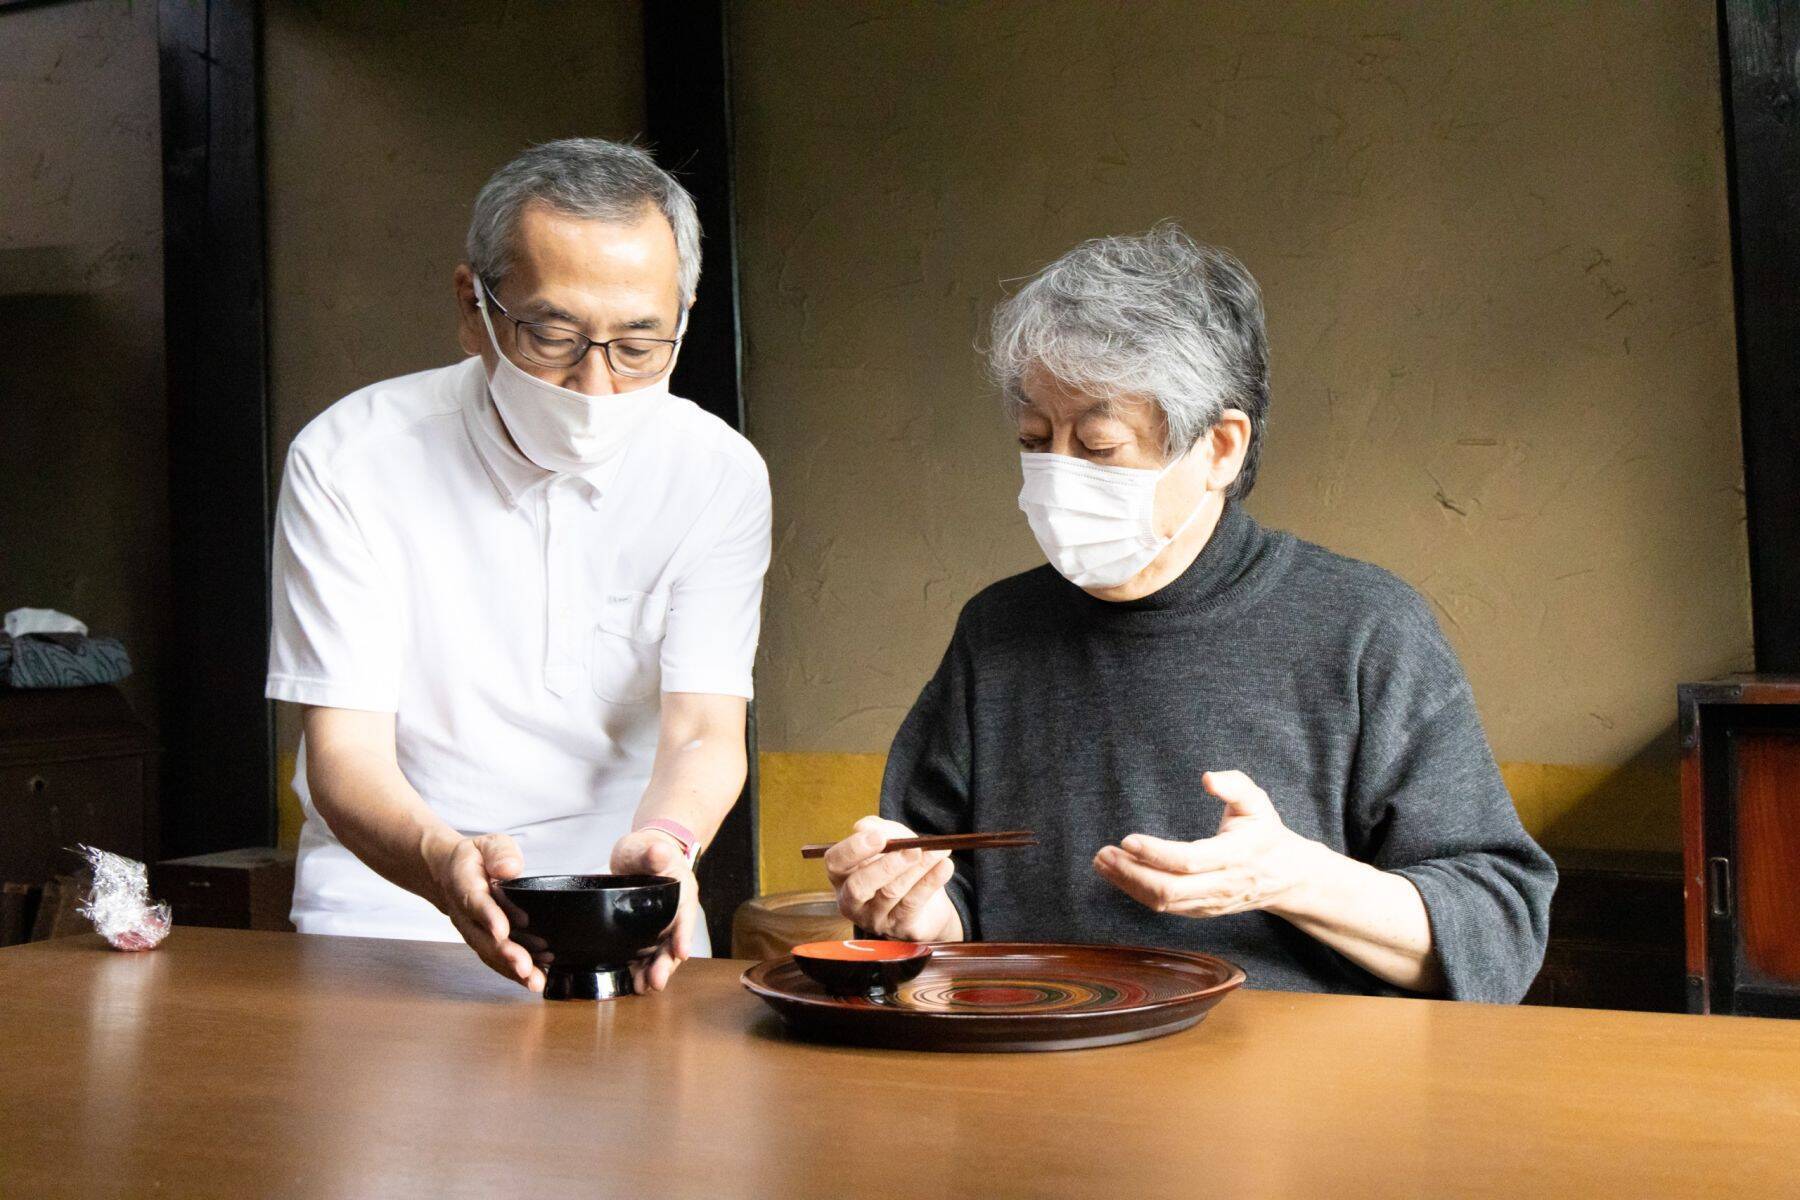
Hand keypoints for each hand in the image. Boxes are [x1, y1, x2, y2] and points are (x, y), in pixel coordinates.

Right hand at [420, 829, 543, 991]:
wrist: (450, 873)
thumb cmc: (476, 858)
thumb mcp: (488, 844)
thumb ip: (499, 853)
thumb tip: (510, 868)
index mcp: (463, 883)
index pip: (474, 901)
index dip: (487, 916)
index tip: (502, 930)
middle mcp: (464, 913)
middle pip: (481, 936)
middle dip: (504, 953)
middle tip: (525, 966)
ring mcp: (473, 931)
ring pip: (489, 953)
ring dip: (511, 969)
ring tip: (535, 980)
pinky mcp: (484, 942)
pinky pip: (497, 959)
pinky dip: (514, 972)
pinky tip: (536, 980)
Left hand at [610, 829, 699, 992]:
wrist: (642, 853)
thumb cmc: (647, 849)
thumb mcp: (649, 847)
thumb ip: (654, 851)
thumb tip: (659, 851)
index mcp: (682, 891)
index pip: (685, 915)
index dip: (684, 934)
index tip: (681, 952)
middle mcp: (675, 913)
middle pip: (675, 942)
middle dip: (667, 964)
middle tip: (656, 982)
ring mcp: (661, 925)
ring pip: (662, 953)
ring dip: (654, 971)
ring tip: (642, 987)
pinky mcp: (646, 932)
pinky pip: (647, 954)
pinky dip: (641, 969)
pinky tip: (632, 981)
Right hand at [824, 816, 962, 941]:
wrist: (928, 902)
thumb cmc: (900, 865)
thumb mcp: (891, 841)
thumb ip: (879, 829)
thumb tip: (864, 828)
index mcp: (842, 876)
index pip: (835, 863)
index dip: (854, 849)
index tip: (879, 837)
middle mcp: (852, 901)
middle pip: (859, 886)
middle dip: (886, 866)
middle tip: (912, 850)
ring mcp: (874, 919)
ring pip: (892, 893)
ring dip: (918, 868)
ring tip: (938, 850)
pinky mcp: (899, 929)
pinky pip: (913, 904)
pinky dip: (931, 882)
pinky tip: (945, 866)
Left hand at [1093, 770, 1323, 917]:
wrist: (1285, 876)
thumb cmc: (1264, 832)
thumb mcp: (1257, 802)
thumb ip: (1235, 785)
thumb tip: (1208, 778)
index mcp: (1235, 856)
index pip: (1189, 861)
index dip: (1155, 853)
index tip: (1127, 839)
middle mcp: (1221, 885)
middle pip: (1169, 889)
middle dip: (1131, 873)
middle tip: (1103, 853)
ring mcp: (1210, 903)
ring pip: (1164, 903)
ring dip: (1128, 884)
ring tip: (1102, 862)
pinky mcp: (1201, 911)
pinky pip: (1165, 907)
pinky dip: (1138, 893)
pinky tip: (1119, 875)